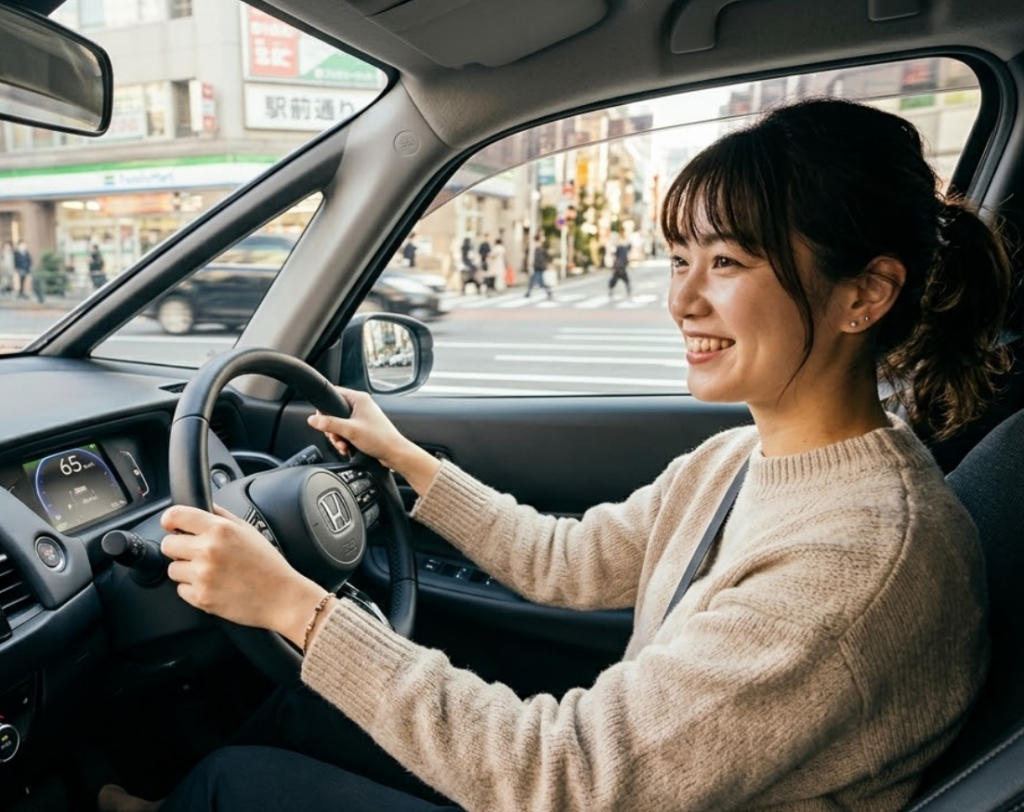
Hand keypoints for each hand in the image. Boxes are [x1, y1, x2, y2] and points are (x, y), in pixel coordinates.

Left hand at [160, 504, 322, 644]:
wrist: (281, 597)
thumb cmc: (269, 565)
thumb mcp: (249, 530)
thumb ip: (222, 516)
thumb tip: (202, 507)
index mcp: (220, 530)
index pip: (175, 516)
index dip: (170, 520)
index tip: (172, 526)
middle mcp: (208, 551)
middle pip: (168, 544)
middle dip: (179, 548)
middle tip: (196, 553)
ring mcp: (202, 576)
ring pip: (172, 569)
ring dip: (186, 570)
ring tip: (209, 572)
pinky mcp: (201, 598)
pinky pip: (181, 590)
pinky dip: (193, 589)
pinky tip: (213, 585)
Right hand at [307, 387, 411, 469]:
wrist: (394, 453)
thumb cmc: (380, 439)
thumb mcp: (350, 431)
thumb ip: (330, 424)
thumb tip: (313, 420)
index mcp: (359, 399)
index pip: (334, 394)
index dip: (324, 407)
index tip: (321, 419)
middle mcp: (360, 406)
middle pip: (334, 412)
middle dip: (332, 428)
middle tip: (335, 436)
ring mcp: (362, 417)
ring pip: (339, 424)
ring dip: (338, 437)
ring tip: (343, 445)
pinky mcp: (362, 428)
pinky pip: (346, 432)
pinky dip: (344, 440)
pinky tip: (347, 448)